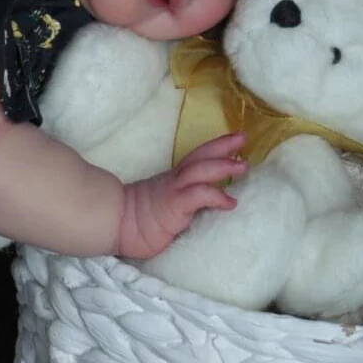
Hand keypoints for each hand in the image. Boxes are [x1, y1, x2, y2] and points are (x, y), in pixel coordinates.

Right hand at [114, 133, 246, 259]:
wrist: (118, 226)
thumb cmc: (142, 220)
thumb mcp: (166, 204)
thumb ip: (185, 199)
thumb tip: (209, 200)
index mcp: (174, 178)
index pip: (196, 157)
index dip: (216, 146)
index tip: (235, 138)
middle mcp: (174, 180)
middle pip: (200, 156)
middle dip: (222, 146)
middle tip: (243, 137)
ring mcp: (173, 191)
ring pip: (199, 171)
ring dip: (222, 166)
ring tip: (243, 166)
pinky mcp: (173, 206)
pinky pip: (197, 196)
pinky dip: (216, 196)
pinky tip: (231, 203)